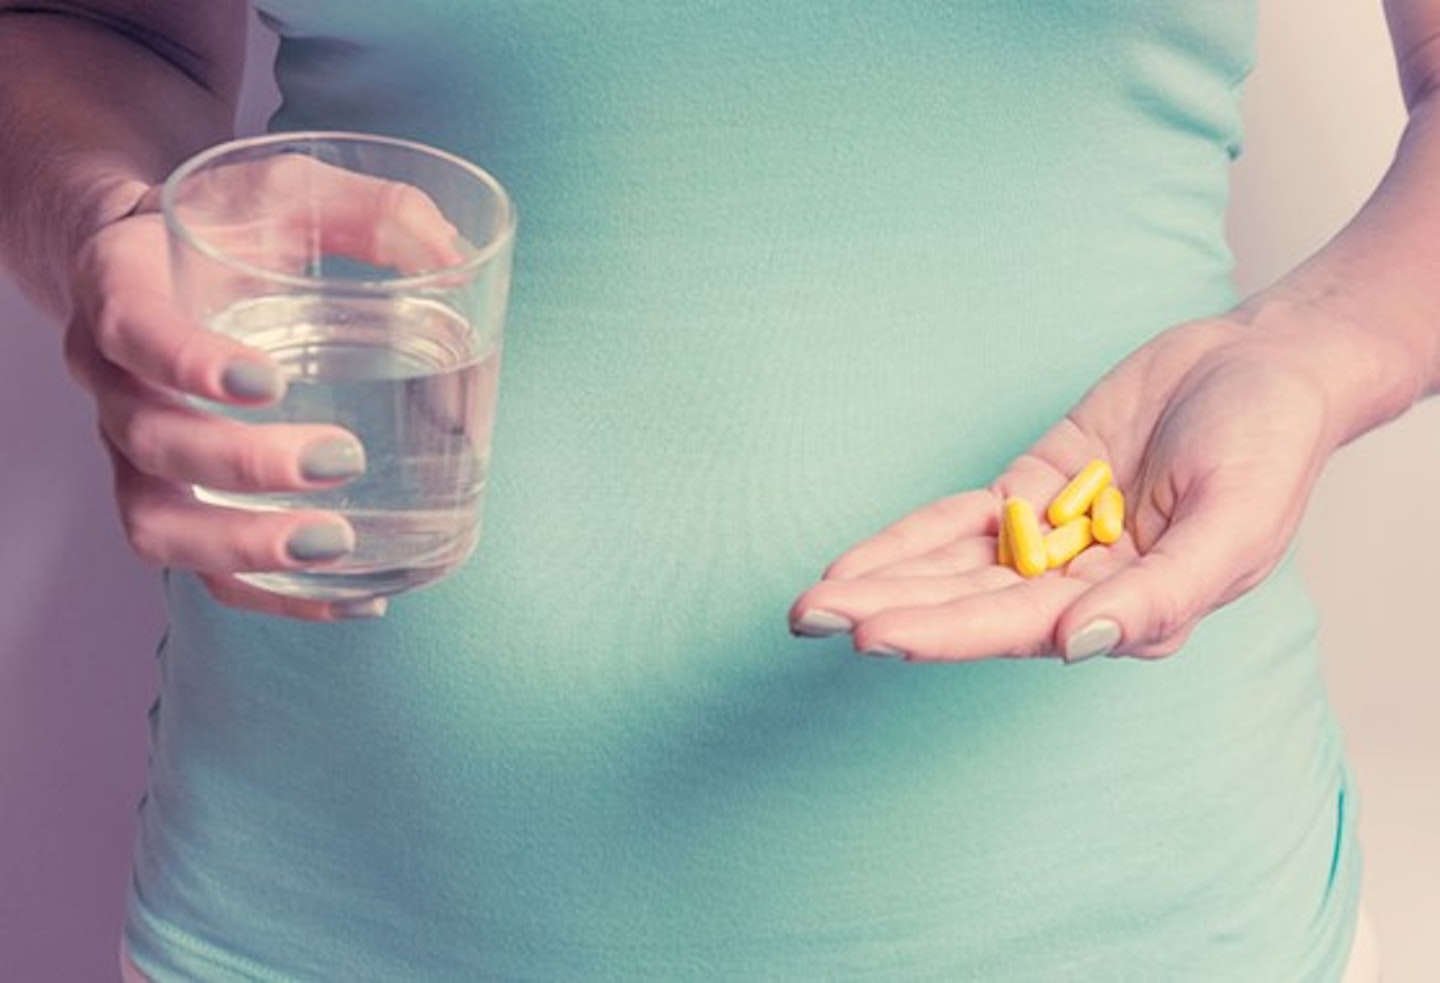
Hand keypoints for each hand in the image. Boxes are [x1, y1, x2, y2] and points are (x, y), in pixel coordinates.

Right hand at [63, 158, 465, 619]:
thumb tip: (459, 257)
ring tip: (340, 549)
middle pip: (152, 445)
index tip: (268, 384)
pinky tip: (355, 596)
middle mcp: (113, 380)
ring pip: (158, 526)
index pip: (135, 334)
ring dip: (245, 549)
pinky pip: (201, 569)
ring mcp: (134, 450)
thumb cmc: (230, 223)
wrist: (153, 256)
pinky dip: (273, 593)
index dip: (191, 366)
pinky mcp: (172, 497)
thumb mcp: (290, 188)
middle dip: (243, 467)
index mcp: (123, 287)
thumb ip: (371, 211)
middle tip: (341, 460)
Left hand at [790, 314, 1340, 661]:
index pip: (1019, 628)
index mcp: (1132, 612)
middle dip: (888, 612)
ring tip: (809, 603)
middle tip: (806, 619)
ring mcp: (1051, 543)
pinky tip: (854, 564)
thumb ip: (1161, 595)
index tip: (874, 634)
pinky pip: (961, 522)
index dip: (944, 632)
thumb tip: (1077, 644)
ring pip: (952, 569)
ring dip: (883, 582)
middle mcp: (1081, 589)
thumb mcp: (1232, 523)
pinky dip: (909, 540)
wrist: (1263, 367)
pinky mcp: (1032, 494)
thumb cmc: (1267, 447)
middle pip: (967, 605)